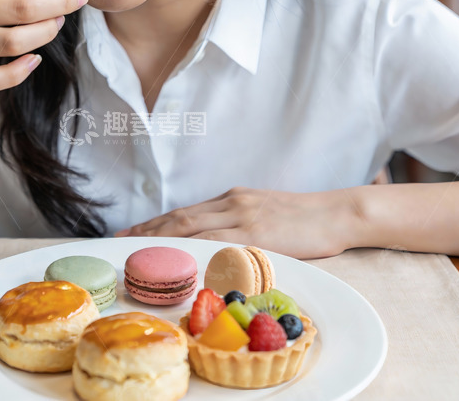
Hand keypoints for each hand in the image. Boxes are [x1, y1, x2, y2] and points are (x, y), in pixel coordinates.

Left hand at [116, 187, 360, 258]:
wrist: (336, 212)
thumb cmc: (304, 218)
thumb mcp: (264, 212)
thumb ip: (238, 223)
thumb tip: (213, 243)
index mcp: (232, 199)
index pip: (185, 212)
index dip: (156, 222)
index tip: (132, 232)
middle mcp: (232, 204)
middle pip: (180, 217)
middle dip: (148, 230)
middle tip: (122, 241)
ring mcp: (243, 216)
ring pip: (192, 228)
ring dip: (161, 239)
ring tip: (138, 251)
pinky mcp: (258, 232)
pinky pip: (218, 243)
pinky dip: (193, 250)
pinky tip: (176, 260)